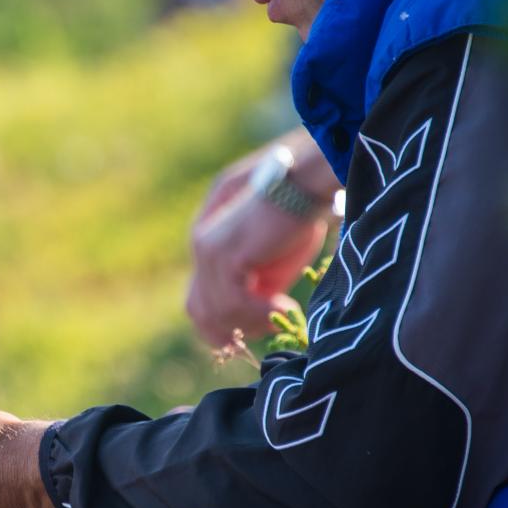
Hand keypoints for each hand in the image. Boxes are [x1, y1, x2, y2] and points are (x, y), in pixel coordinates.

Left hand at [186, 145, 328, 347]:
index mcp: (207, 239)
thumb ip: (257, 280)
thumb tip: (257, 315)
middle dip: (231, 331)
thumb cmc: (300, 207)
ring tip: (284, 315)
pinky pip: (233, 302)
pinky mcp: (224, 253)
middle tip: (269, 331)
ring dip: (251, 324)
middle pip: (199, 310)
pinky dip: (260, 314)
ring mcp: (207, 248)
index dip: (227, 322)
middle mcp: (199, 242)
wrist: (308, 176)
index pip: (200, 298)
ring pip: (215, 311)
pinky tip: (285, 308)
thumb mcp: (273, 253)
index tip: (263, 328)